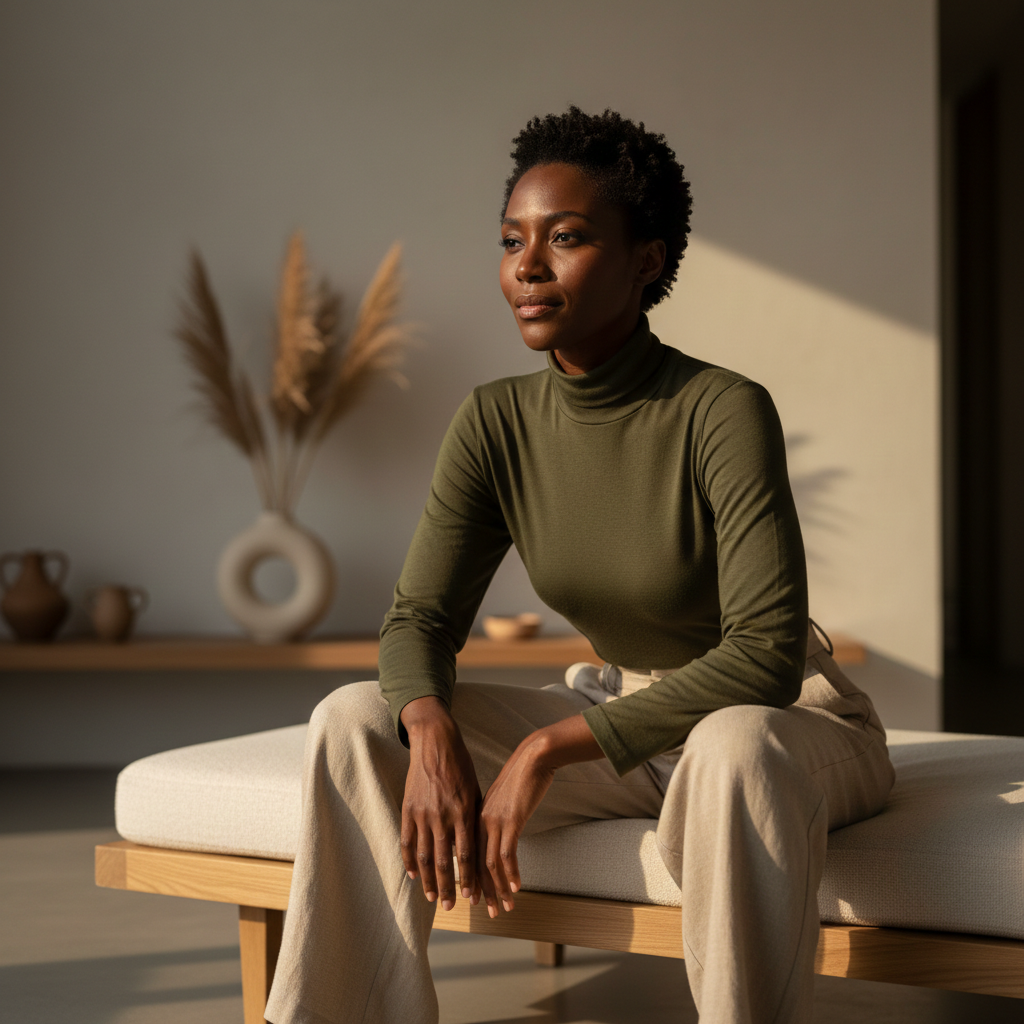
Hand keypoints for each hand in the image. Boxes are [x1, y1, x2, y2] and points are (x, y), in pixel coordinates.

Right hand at [400, 696, 480, 911]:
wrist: (435, 742)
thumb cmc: (461, 766)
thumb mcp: (474, 791)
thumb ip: (474, 819)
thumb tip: (477, 847)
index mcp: (462, 811)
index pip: (466, 854)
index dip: (468, 878)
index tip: (471, 897)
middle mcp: (442, 816)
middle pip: (444, 861)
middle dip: (448, 887)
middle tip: (450, 907)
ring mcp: (422, 813)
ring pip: (424, 856)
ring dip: (428, 880)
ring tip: (432, 898)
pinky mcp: (408, 808)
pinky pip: (407, 841)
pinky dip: (409, 860)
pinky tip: (413, 875)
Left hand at [478, 713, 602, 917]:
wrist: (533, 757)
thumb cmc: (521, 776)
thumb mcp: (503, 800)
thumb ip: (497, 818)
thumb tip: (499, 834)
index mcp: (476, 817)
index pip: (470, 856)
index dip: (472, 880)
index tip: (474, 899)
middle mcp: (481, 822)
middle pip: (477, 864)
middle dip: (483, 892)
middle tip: (490, 911)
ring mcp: (495, 822)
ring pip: (491, 864)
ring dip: (498, 888)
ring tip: (506, 907)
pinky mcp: (511, 820)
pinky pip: (507, 853)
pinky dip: (511, 873)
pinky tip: (517, 887)